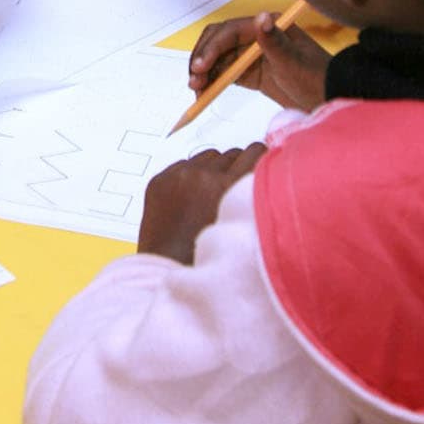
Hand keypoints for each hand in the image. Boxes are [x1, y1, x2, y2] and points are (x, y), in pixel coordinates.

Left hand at [138, 145, 265, 262]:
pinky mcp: (159, 179)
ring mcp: (178, 175)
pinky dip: (190, 175)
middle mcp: (203, 175)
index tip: (261, 166)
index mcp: (228, 186)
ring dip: (213, 168)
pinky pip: (183, 164)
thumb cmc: (211, 257)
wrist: (170, 271)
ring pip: (208, 156)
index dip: (260, 160)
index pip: (254, 151)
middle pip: (231, 153)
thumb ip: (253, 197)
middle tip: (234, 188)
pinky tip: (191, 198)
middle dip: (236, 167)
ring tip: (212, 194)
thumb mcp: (244, 225)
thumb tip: (264, 174)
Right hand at [189, 13, 328, 111]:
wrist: (330, 99)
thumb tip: (261, 17)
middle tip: (194, 81)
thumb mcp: (295, 62)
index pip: (229, 32)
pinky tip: (204, 93)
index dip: (211, 48)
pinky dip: (213, 82)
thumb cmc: (316, 78)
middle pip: (218, 42)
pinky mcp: (251, 72)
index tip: (201, 68)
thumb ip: (275, 41)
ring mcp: (252, 55)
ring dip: (204, 72)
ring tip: (196, 91)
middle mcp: (255, 37)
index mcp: (266, 27)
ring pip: (218, 58)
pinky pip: (225, 73)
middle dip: (203, 58)